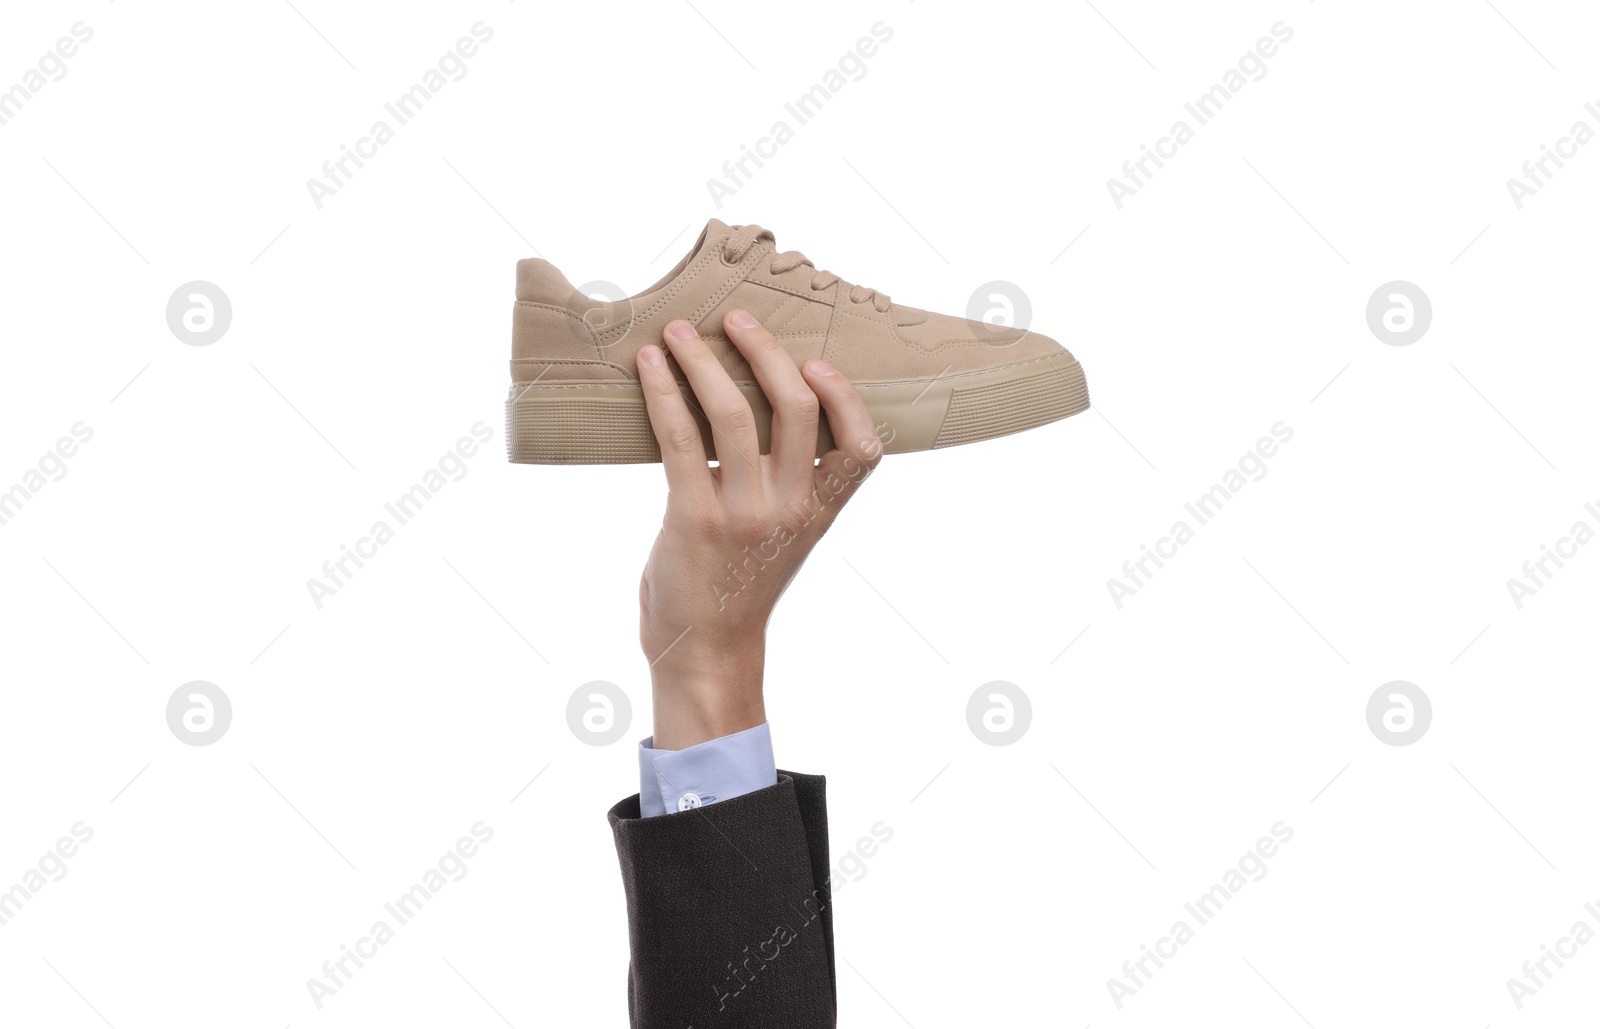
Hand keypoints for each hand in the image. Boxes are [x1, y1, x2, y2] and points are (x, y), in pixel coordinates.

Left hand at [636, 309, 882, 749]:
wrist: (705, 649)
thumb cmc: (738, 583)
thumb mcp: (784, 534)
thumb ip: (788, 482)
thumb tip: (760, 404)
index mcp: (819, 512)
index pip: (864, 448)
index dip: (848, 397)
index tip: (817, 363)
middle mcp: (790, 509)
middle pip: (798, 409)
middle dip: (765, 351)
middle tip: (736, 319)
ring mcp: (743, 513)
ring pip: (734, 413)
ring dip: (702, 361)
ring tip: (677, 332)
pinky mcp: (693, 518)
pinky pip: (680, 438)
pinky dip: (662, 392)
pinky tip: (647, 366)